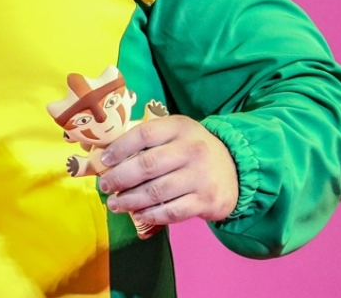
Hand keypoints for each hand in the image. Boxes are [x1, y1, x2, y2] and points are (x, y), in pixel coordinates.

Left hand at [98, 115, 238, 227]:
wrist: (235, 169)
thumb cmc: (193, 150)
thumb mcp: (176, 134)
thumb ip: (149, 140)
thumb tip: (108, 155)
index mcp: (180, 127)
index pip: (144, 134)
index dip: (120, 148)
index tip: (104, 160)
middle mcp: (191, 150)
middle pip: (147, 165)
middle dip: (120, 178)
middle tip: (105, 186)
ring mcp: (200, 176)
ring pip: (156, 191)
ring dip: (130, 200)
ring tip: (115, 204)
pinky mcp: (205, 201)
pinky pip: (171, 211)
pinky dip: (151, 215)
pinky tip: (138, 214)